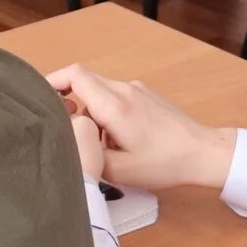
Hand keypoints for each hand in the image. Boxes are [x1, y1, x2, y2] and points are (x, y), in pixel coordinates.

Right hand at [48, 64, 233, 192]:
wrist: (205, 153)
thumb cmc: (165, 163)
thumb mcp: (119, 170)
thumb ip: (87, 153)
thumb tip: (67, 141)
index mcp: (115, 105)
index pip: (74, 75)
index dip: (51, 82)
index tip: (41, 100)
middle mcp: (124, 89)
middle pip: (83, 80)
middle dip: (67, 100)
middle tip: (65, 129)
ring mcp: (137, 89)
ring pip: (99, 90)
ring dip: (89, 111)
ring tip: (97, 143)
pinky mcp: (146, 95)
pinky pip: (115, 96)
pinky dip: (106, 113)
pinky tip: (115, 139)